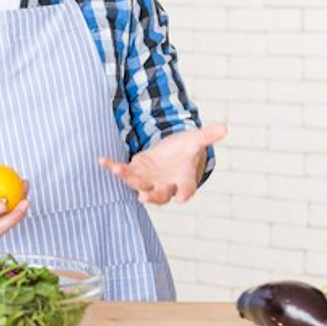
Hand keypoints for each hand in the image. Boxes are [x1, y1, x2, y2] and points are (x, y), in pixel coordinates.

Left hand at [98, 122, 227, 204]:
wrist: (172, 154)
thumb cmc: (186, 150)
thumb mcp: (195, 140)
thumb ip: (206, 136)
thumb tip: (224, 127)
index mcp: (184, 180)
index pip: (186, 189)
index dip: (185, 193)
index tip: (182, 198)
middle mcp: (165, 185)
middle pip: (159, 194)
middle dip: (152, 196)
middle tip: (144, 198)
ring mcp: (149, 181)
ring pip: (138, 185)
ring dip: (127, 179)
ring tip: (118, 171)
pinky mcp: (135, 172)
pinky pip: (123, 172)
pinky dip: (113, 167)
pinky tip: (102, 160)